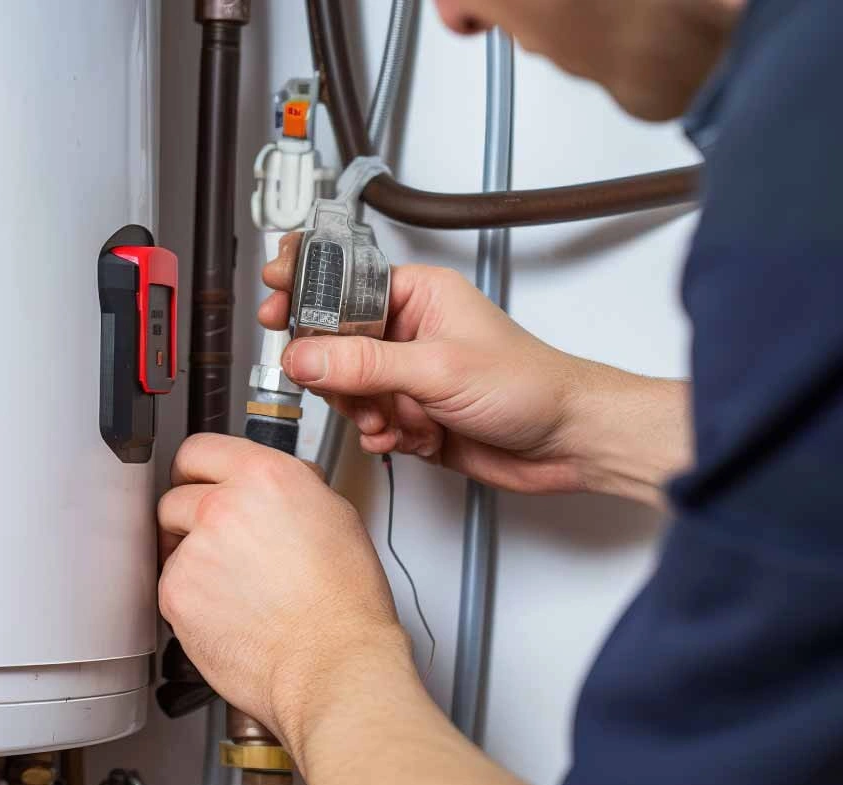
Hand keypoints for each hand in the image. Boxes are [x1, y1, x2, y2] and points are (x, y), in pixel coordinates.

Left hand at [157, 433, 412, 748]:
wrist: (332, 664)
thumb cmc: (343, 603)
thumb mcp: (334, 517)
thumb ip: (289, 489)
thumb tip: (271, 487)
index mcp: (264, 476)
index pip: (199, 449)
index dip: (197, 470)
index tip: (196, 481)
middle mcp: (223, 505)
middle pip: (174, 496)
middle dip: (190, 517)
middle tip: (218, 543)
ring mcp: (195, 550)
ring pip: (169, 543)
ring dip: (190, 558)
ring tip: (233, 586)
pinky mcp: (176, 593)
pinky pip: (170, 584)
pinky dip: (189, 597)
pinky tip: (226, 609)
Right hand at [260, 233, 689, 502]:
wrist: (568, 443)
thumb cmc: (531, 385)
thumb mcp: (438, 368)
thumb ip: (364, 364)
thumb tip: (305, 356)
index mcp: (419, 295)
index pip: (344, 282)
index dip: (305, 292)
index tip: (274, 302)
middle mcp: (409, 330)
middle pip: (334, 343)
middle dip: (340, 375)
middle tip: (349, 388)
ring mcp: (407, 374)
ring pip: (348, 389)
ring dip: (366, 412)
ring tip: (397, 419)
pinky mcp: (411, 413)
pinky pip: (368, 422)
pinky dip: (382, 435)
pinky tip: (409, 437)